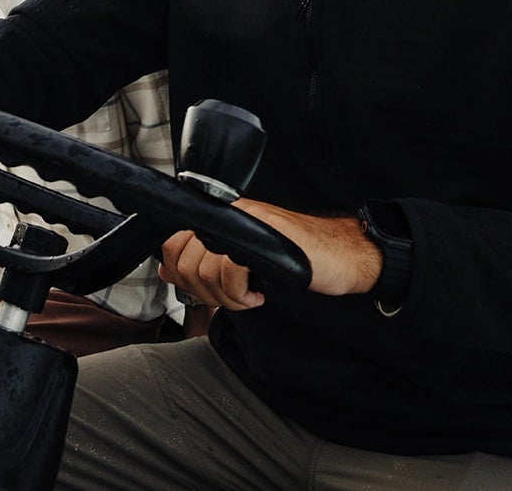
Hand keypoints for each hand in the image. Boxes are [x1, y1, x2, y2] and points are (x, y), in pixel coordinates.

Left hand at [158, 198, 381, 309]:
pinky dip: (240, 295)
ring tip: (248, 296)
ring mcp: (249, 221)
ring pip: (204, 267)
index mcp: (224, 217)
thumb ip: (205, 263)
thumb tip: (168, 271)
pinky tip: (258, 294)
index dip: (180, 274)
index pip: (172, 241)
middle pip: (182, 259)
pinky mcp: (266, 235)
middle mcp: (233, 213)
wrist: (344, 255)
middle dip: (203, 292)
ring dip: (225, 297)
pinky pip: (230, 269)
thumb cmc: (300, 258)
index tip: (205, 289)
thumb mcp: (245, 263)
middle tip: (231, 297)